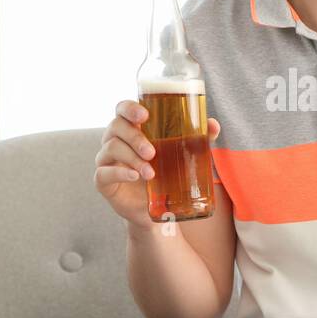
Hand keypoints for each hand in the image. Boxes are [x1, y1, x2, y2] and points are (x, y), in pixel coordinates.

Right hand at [95, 99, 220, 226]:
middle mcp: (115, 139)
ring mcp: (106, 159)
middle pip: (116, 126)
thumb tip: (213, 124)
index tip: (145, 115)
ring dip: (132, 158)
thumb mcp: (183, 154)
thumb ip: (197, 138)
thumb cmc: (167, 172)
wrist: (158, 209)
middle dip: (135, 137)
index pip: (122, 108)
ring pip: (111, 148)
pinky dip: (120, 173)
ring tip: (150, 172)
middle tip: (152, 152)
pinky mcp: (102, 180)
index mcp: (131, 127)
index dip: (130, 108)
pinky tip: (134, 176)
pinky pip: (103, 172)